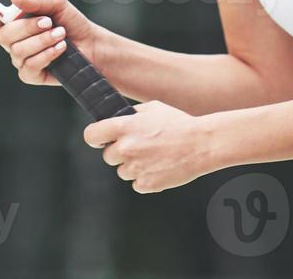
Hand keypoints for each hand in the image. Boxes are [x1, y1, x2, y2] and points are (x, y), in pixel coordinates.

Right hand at [0, 0, 105, 87]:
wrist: (90, 44)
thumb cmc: (71, 22)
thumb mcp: (56, 3)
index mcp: (13, 20)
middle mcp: (12, 40)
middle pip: (3, 35)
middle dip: (28, 27)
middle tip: (48, 22)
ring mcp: (20, 59)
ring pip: (18, 51)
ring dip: (43, 41)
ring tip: (60, 35)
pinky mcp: (30, 75)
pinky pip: (29, 66)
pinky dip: (47, 55)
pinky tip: (60, 49)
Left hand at [83, 100, 214, 193]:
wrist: (201, 144)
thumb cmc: (178, 123)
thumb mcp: (152, 108)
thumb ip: (131, 114)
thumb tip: (119, 117)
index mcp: (123, 127)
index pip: (91, 136)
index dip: (96, 137)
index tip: (102, 139)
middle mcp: (125, 149)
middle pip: (107, 156)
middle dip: (119, 153)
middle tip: (139, 147)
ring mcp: (135, 168)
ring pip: (122, 171)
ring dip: (133, 166)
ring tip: (153, 156)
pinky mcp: (146, 185)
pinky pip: (136, 183)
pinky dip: (145, 178)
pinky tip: (159, 167)